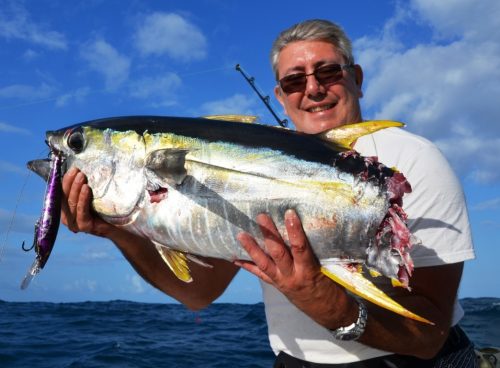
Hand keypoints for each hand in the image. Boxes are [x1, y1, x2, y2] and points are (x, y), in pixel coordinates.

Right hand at [61, 168, 115, 237]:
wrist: (118, 226)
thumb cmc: (103, 210)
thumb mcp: (90, 198)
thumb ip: (82, 189)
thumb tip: (80, 170)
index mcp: (66, 210)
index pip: (61, 193)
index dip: (65, 180)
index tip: (72, 169)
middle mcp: (67, 218)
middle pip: (64, 197)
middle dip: (70, 182)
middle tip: (77, 170)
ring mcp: (74, 223)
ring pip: (72, 202)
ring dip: (76, 188)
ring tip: (82, 176)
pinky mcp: (84, 226)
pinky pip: (81, 210)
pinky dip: (83, 198)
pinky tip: (86, 188)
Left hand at [236, 209, 356, 327]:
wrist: (328, 311)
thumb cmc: (332, 287)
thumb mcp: (329, 269)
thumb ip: (318, 252)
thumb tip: (312, 227)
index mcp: (309, 270)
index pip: (300, 248)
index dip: (294, 230)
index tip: (289, 212)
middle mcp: (293, 276)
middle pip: (278, 253)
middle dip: (269, 234)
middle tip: (261, 216)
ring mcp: (282, 282)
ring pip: (264, 263)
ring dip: (251, 248)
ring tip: (240, 235)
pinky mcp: (276, 285)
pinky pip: (260, 275)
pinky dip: (247, 266)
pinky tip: (234, 258)